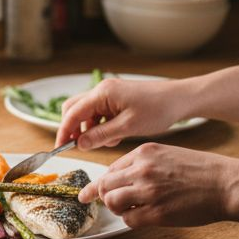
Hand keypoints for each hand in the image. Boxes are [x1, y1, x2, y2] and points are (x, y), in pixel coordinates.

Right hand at [54, 77, 190, 149]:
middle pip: (75, 109)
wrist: (179, 99)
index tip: (59, 148)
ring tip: (107, 142)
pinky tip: (115, 136)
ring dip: (90, 129)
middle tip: (79, 147)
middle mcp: (102, 90)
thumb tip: (79, 143)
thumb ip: (101, 135)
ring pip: (87, 113)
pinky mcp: (116, 99)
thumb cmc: (157, 110)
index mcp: (102, 93)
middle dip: (74, 129)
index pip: (72, 113)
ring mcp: (109, 94)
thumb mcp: (127, 127)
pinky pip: (100, 113)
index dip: (64, 131)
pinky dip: (101, 126)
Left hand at [79, 143, 238, 228]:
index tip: (90, 192)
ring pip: (112, 202)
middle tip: (111, 204)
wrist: (227, 184)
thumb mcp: (169, 154)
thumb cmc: (203, 170)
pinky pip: (129, 219)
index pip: (110, 168)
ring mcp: (148, 192)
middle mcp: (142, 170)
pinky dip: (132, 220)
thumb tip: (124, 178)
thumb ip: (145, 163)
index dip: (100, 183)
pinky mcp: (156, 213)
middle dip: (105, 197)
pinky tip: (144, 217)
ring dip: (118, 209)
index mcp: (145, 153)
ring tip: (131, 210)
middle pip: (105, 185)